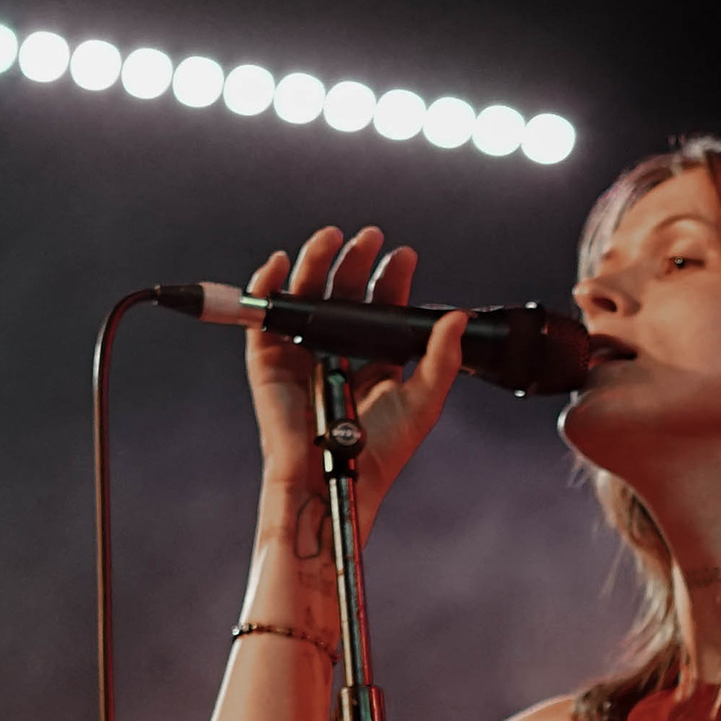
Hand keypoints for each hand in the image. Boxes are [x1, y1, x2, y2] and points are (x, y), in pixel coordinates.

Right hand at [242, 226, 469, 566]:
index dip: (390, 280)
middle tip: (369, 237)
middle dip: (355, 261)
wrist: (335, 483)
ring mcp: (302, 355)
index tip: (403, 256)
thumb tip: (457, 318)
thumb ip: (441, 360)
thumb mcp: (423, 403)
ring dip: (315, 262)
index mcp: (374, 360)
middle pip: (343, 294)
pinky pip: (263, 319)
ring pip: (306, 297)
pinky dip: (266, 287)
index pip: (381, 309)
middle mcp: (338, 352)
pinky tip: (278, 264)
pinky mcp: (269, 363)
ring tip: (331, 238)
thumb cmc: (378, 454)